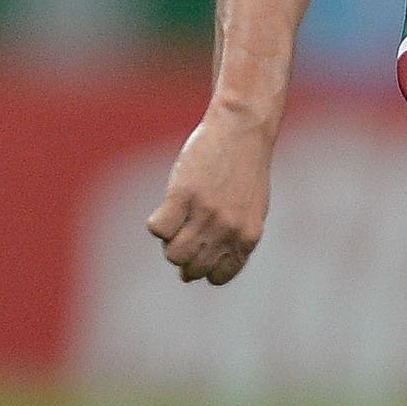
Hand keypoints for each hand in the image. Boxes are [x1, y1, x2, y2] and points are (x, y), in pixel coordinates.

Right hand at [146, 106, 273, 284]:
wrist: (242, 129)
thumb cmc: (245, 169)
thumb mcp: (250, 210)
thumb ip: (233, 240)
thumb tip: (196, 275)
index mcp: (247, 237)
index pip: (217, 276)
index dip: (203, 268)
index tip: (197, 251)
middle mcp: (227, 230)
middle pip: (191, 268)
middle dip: (183, 256)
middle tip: (184, 230)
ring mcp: (205, 213)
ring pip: (173, 253)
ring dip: (168, 242)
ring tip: (176, 219)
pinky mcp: (183, 194)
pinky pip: (157, 228)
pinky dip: (156, 222)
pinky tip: (167, 206)